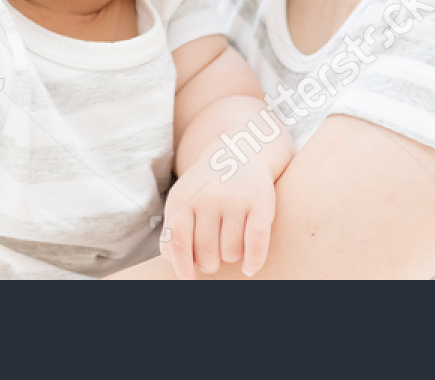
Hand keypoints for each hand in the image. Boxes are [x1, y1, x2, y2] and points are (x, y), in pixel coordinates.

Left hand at [160, 153, 275, 278]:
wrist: (237, 153)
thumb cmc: (205, 189)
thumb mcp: (183, 201)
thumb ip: (174, 233)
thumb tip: (177, 267)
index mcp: (182, 198)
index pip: (177, 243)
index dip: (182, 267)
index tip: (189, 281)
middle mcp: (207, 196)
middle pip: (207, 254)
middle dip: (210, 263)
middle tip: (214, 255)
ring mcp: (234, 198)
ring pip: (231, 253)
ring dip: (232, 256)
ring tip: (230, 241)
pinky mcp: (261, 201)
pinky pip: (256, 242)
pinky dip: (253, 261)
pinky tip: (249, 268)